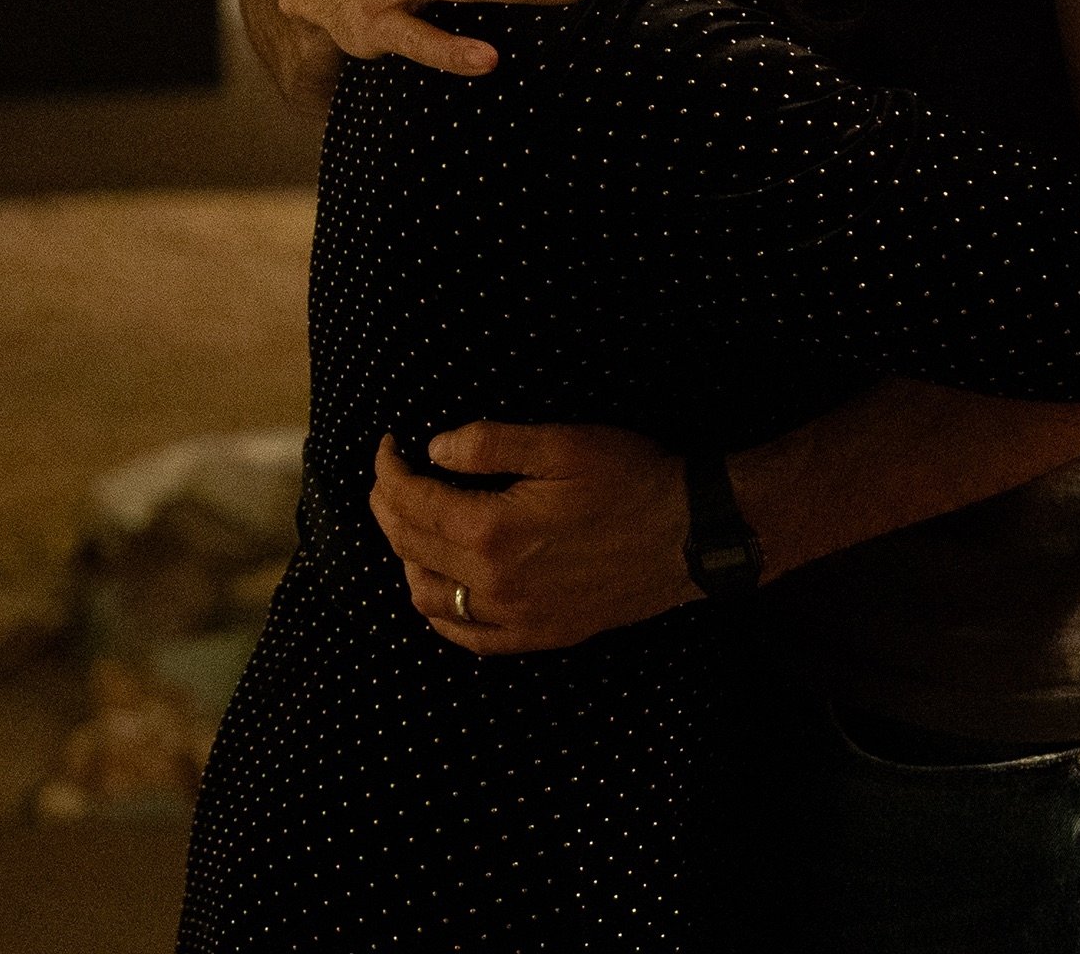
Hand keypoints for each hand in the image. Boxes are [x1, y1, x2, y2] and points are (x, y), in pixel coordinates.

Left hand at [370, 425, 695, 653]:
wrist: (692, 536)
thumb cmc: (631, 479)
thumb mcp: (561, 442)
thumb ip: (488, 443)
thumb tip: (432, 450)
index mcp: (494, 530)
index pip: (411, 503)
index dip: (388, 470)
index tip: (389, 447)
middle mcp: (495, 584)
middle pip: (410, 547)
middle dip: (388, 506)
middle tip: (389, 477)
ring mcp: (516, 618)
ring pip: (428, 598)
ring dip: (406, 558)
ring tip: (412, 524)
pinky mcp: (539, 635)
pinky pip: (468, 637)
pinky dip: (440, 611)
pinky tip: (440, 586)